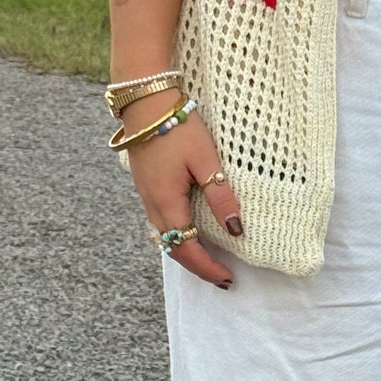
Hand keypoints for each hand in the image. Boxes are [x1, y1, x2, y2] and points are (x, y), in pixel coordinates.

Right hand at [122, 88, 242, 288]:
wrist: (144, 102)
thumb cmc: (176, 125)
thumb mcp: (206, 161)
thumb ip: (220, 197)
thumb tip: (236, 230)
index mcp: (167, 202)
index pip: (186, 248)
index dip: (207, 268)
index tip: (228, 278)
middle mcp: (152, 205)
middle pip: (173, 248)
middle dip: (198, 266)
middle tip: (223, 277)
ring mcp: (145, 196)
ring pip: (165, 236)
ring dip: (187, 252)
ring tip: (210, 259)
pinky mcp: (146, 186)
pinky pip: (161, 222)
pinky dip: (177, 236)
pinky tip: (192, 232)